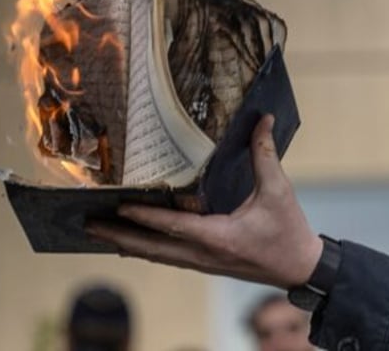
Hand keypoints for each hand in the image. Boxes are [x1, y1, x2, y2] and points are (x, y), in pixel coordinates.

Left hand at [86, 115, 323, 287]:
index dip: (144, 216)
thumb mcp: (278, 190)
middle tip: (88, 224)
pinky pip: (167, 257)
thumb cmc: (289, 232)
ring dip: (127, 243)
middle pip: (152, 248)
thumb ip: (265, 154)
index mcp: (219, 236)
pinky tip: (131, 245)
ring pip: (156, 255)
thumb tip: (263, 120)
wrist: (300, 268)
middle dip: (119, 235)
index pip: (173, 225)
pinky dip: (145, 250)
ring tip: (99, 232)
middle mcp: (204, 253)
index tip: (118, 205)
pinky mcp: (206, 263)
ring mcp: (203, 262)